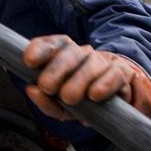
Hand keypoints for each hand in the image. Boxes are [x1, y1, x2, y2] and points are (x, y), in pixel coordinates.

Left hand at [23, 35, 150, 120]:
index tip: (29, 61)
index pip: (51, 44)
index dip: (39, 50)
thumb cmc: (80, 103)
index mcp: (62, 55)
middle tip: (46, 86)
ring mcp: (102, 60)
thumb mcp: (60, 106)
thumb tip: (32, 90)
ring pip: (90, 63)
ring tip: (68, 97)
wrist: (116, 105)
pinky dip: (104, 84)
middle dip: (55, 69)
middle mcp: (81, 53)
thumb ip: (45, 101)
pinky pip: (114, 73)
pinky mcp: (122, 71)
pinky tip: (94, 95)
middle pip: (69, 53)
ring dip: (78, 80)